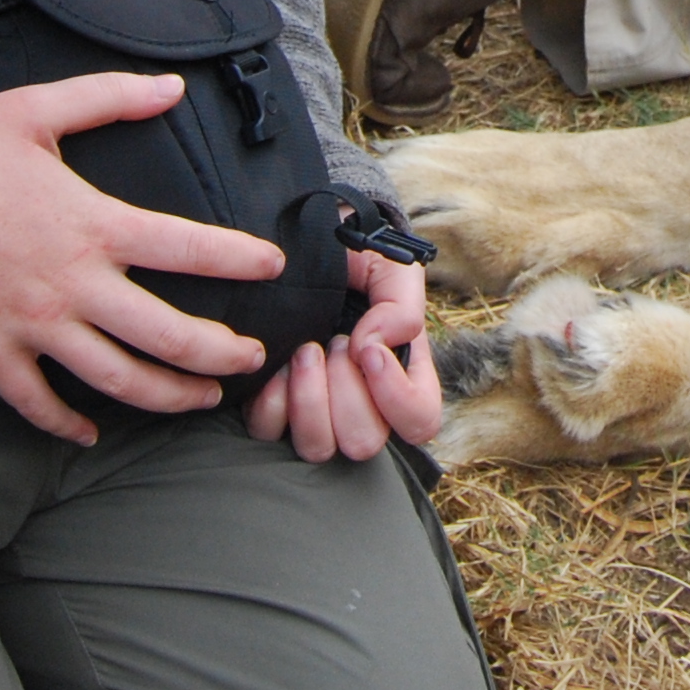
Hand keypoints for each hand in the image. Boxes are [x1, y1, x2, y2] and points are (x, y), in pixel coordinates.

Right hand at [0, 74, 281, 446]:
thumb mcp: (40, 108)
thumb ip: (112, 98)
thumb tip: (173, 86)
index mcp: (94, 223)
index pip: (188, 248)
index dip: (239, 260)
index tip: (275, 268)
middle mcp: (73, 283)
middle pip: (167, 336)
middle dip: (220, 355)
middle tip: (251, 361)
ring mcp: (31, 325)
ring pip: (116, 380)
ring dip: (167, 397)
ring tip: (200, 400)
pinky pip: (36, 403)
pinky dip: (67, 425)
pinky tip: (89, 434)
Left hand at [247, 248, 442, 461]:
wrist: (299, 240)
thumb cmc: (352, 255)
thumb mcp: (389, 266)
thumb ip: (402, 306)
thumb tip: (376, 347)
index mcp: (399, 375)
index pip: (420, 423)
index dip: (396, 398)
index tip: (367, 348)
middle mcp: (360, 404)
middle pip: (364, 443)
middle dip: (346, 392)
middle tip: (333, 343)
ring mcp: (315, 412)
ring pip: (319, 448)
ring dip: (310, 399)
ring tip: (304, 351)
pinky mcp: (272, 409)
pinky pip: (270, 432)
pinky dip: (272, 402)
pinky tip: (276, 364)